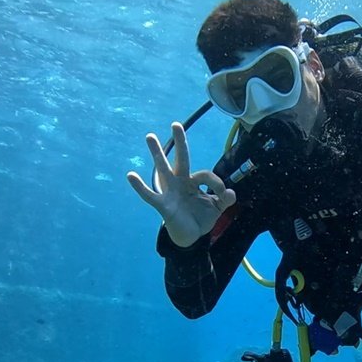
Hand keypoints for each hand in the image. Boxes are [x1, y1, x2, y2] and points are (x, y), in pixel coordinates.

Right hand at [126, 122, 236, 247]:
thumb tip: (231, 192)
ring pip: (163, 169)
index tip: (223, 195)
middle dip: (180, 142)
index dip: (217, 183)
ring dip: (157, 153)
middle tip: (176, 124)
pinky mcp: (163, 205)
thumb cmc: (201, 218)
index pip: (206, 175)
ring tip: (150, 136)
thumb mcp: (217, 208)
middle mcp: (181, 182)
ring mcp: (170, 191)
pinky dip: (140, 186)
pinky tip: (131, 175)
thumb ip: (225, 199)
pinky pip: (149, 195)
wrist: (190, 237)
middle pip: (182, 159)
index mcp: (194, 181)